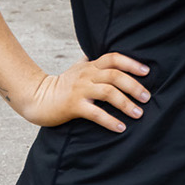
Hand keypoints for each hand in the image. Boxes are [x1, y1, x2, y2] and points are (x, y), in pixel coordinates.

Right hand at [13, 52, 150, 132]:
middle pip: (115, 76)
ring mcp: (80, 90)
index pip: (114, 58)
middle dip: (134, 86)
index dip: (131, 63)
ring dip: (126, 104)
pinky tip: (121, 127)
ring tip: (139, 113)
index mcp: (90, 66)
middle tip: (147, 98)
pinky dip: (110, 121)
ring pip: (108, 93)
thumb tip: (106, 56)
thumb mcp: (78, 69)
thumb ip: (92, 63)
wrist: (37, 98)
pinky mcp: (73, 106)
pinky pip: (95, 113)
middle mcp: (86, 75)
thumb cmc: (62, 84)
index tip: (147, 71)